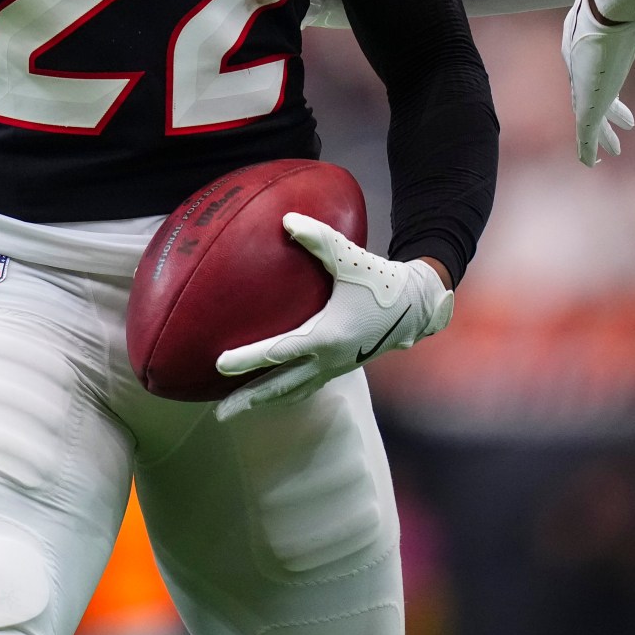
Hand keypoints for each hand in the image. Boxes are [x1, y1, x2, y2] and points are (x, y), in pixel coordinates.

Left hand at [212, 214, 453, 421]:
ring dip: (264, 401)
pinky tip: (270, 392)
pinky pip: (306, 386)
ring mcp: (336, 367)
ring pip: (293, 392)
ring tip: (236, 408)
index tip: (219, 363)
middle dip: (249, 400)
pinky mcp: (341, 367)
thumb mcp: (350, 258)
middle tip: (220, 414)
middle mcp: (330, 359)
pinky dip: (284, 393)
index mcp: (328, 336)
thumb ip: (318, 239)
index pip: (279, 352)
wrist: (416, 306)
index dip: (248, 358)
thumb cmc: (381, 280)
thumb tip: (286, 219)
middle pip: (280, 387)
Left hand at [562, 0, 634, 166]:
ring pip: (589, 119)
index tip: (625, 104)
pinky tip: (591, 163)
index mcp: (590, 50)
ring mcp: (583, 87)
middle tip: (624, 128)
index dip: (612, 89)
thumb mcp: (633, 11)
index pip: (600, 75)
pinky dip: (588, 148)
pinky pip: (585, 132)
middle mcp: (582, 69)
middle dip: (609, 116)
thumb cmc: (623, 6)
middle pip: (594, 97)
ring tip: (612, 151)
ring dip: (601, 137)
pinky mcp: (587, 103)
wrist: (606, 11)